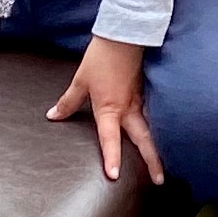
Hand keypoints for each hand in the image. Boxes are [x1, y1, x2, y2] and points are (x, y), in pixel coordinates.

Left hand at [48, 34, 161, 184]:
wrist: (123, 36)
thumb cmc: (101, 58)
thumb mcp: (80, 81)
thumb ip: (68, 102)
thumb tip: (53, 116)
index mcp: (110, 109)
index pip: (110, 139)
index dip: (112, 158)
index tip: (114, 176)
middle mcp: (128, 109)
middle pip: (143, 140)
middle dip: (153, 160)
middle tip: (159, 180)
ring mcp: (140, 101)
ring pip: (151, 129)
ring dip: (157, 146)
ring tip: (164, 164)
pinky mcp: (146, 92)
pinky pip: (153, 115)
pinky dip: (157, 128)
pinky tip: (161, 135)